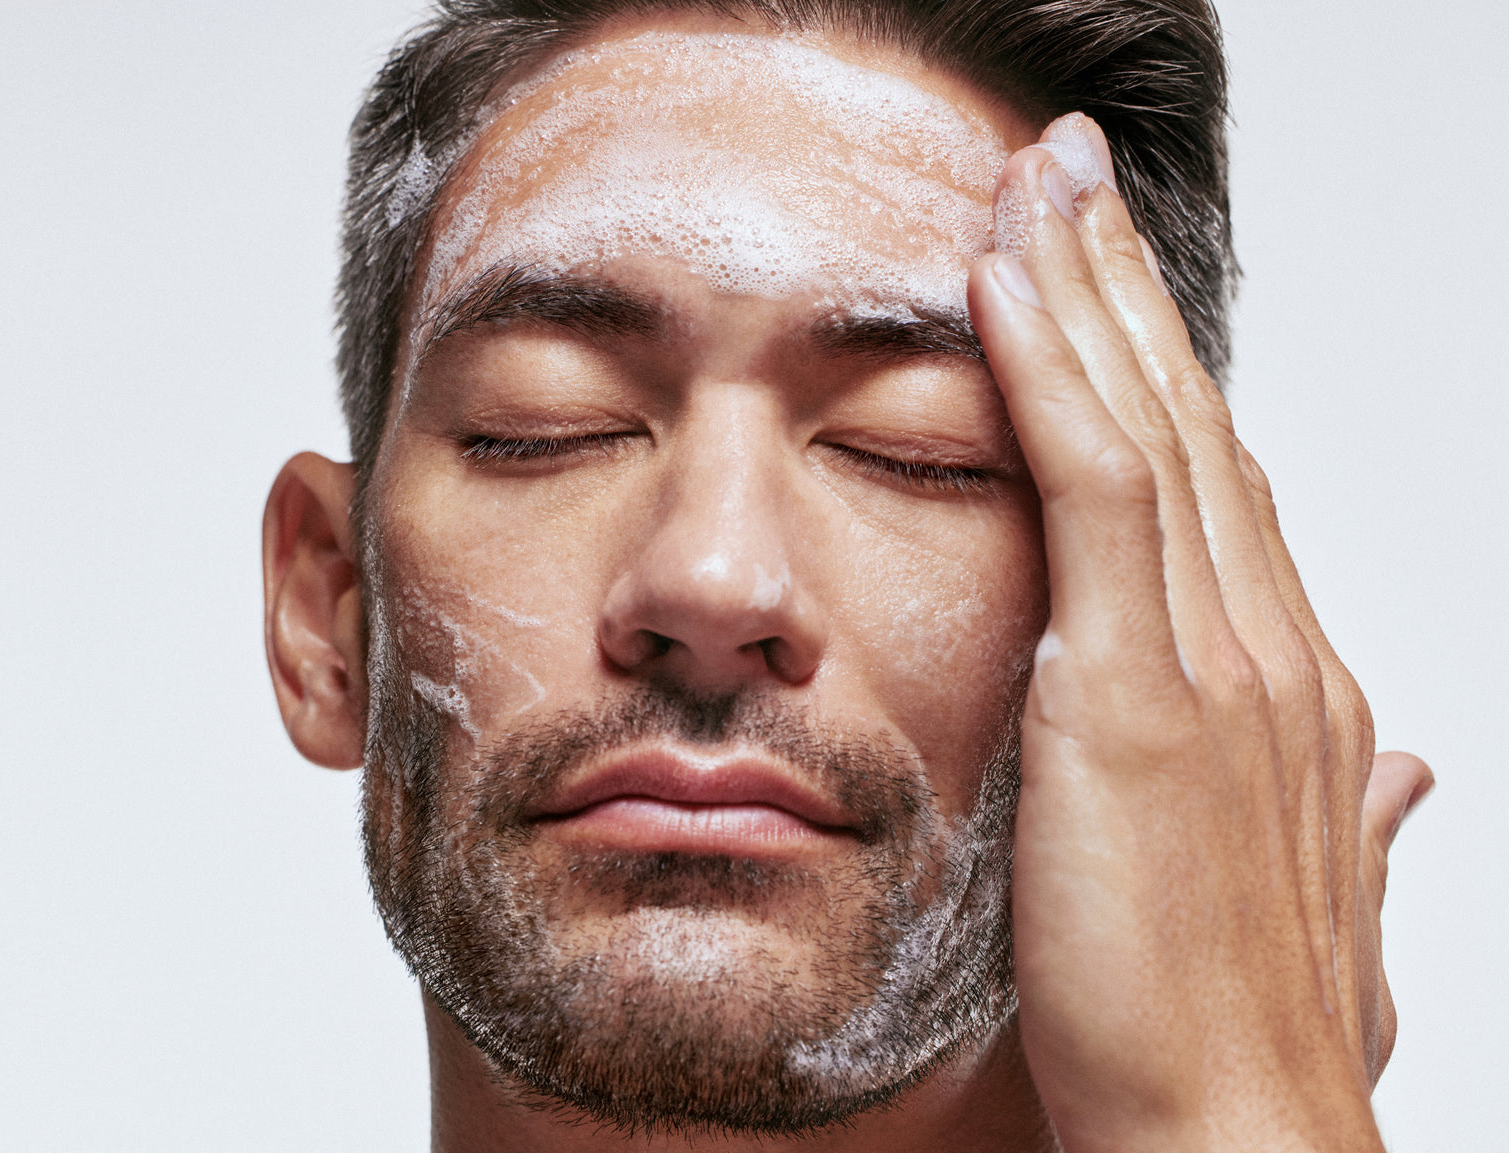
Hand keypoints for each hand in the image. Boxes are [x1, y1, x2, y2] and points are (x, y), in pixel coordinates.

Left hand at [967, 115, 1433, 1151]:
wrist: (1242, 1137)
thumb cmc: (1245, 1031)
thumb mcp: (1318, 906)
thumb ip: (1355, 820)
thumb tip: (1404, 774)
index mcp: (1292, 689)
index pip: (1218, 488)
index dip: (1164, 375)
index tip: (1111, 289)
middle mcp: (1272, 648)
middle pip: (1191, 421)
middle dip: (1127, 288)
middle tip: (1071, 174)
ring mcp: (1219, 661)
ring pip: (1147, 425)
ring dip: (1084, 288)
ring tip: (1033, 180)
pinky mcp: (1144, 695)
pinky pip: (1094, 488)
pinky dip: (1049, 372)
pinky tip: (1001, 283)